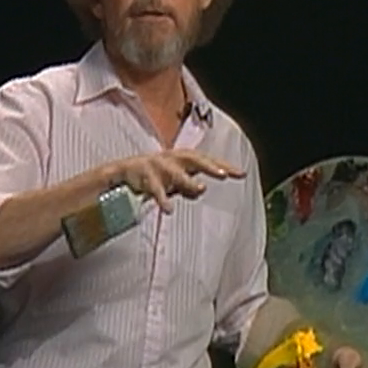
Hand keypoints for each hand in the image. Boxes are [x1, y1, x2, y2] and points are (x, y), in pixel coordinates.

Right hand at [112, 149, 245, 212]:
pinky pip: (156, 190)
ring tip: (200, 189)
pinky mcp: (146, 177)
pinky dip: (162, 199)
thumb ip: (189, 187)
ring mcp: (159, 166)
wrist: (126, 171)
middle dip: (209, 166)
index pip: (208, 160)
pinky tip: (169, 209)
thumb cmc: (158, 174)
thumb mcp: (177, 181)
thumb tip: (200, 191)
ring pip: (176, 174)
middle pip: (195, 159)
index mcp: (184, 157)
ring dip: (188, 181)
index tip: (242, 174)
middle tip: (224, 174)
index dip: (225, 165)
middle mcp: (174, 159)